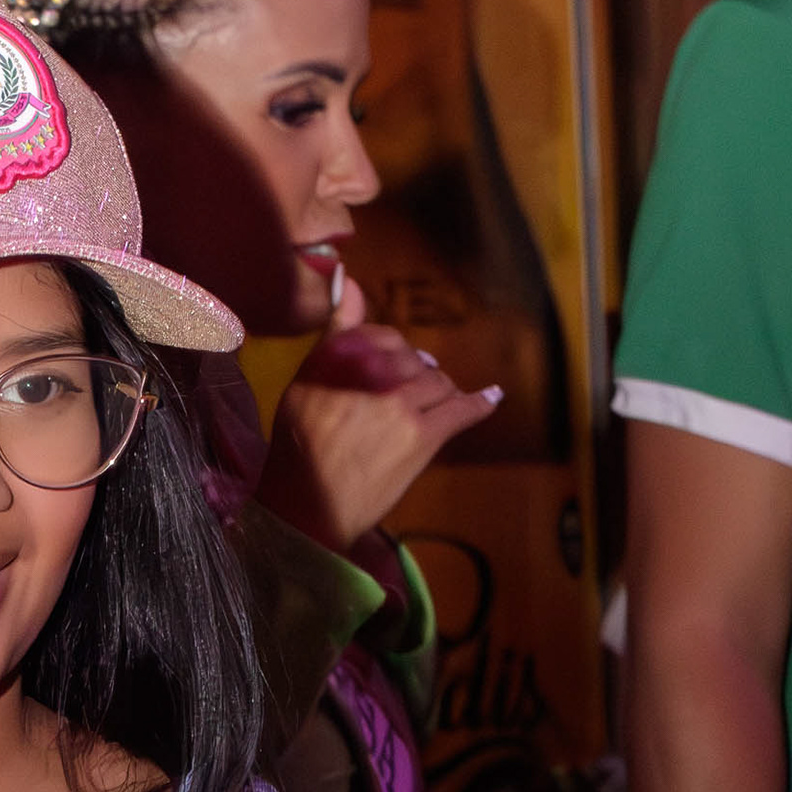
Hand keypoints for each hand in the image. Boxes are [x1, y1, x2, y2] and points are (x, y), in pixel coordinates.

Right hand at [255, 274, 504, 553]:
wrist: (308, 509)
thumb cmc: (298, 451)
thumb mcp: (303, 386)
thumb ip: (333, 335)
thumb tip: (352, 281)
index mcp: (346, 361)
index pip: (384, 338)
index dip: (391, 351)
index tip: (389, 363)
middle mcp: (377, 377)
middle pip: (414, 362)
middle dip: (414, 373)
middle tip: (407, 391)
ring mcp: (404, 408)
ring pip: (438, 383)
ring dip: (438, 391)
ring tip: (433, 401)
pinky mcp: (423, 437)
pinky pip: (461, 411)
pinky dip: (480, 403)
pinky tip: (494, 397)